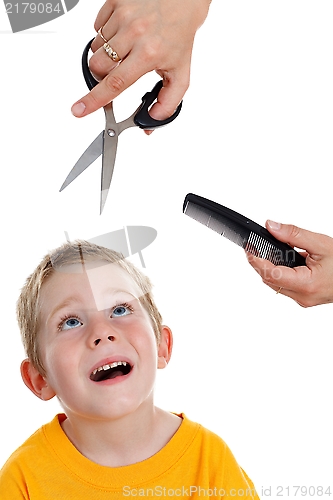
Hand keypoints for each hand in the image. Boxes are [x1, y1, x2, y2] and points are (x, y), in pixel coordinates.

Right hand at [71, 0, 210, 128]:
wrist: (184, 1)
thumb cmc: (180, 36)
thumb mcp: (180, 74)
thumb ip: (168, 102)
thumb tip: (151, 120)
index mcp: (149, 54)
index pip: (114, 84)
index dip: (94, 100)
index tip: (79, 110)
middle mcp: (134, 33)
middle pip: (98, 66)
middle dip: (102, 75)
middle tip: (118, 69)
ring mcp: (123, 15)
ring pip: (95, 48)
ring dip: (106, 54)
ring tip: (127, 47)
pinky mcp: (115, 1)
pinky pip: (97, 26)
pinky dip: (107, 34)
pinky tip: (124, 32)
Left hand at [246, 220, 332, 307]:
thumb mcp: (321, 244)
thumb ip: (294, 235)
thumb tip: (272, 226)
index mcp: (307, 285)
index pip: (272, 274)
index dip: (256, 261)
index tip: (248, 250)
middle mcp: (303, 296)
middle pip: (270, 281)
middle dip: (259, 264)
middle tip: (252, 248)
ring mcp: (303, 300)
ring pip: (275, 285)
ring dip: (269, 269)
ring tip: (265, 252)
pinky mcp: (305, 298)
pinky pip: (285, 287)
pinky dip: (280, 273)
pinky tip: (281, 261)